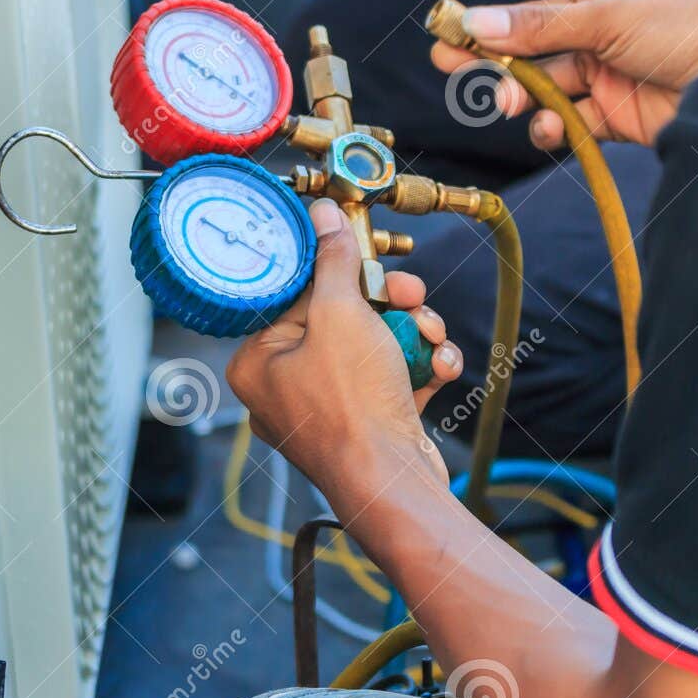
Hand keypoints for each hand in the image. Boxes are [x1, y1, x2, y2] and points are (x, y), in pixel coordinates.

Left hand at [226, 199, 462, 493]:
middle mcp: (285, 388)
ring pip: (375, 347)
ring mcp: (329, 410)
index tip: (368, 258)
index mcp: (258, 363)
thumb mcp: (342, 313)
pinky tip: (440, 366)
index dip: (339, 273)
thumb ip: (334, 259)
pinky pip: (392, 380)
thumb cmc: (352, 406)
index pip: (296, 296)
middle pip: (341, 319)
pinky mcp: (368, 426)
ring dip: (413, 333)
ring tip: (432, 334)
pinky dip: (420, 368)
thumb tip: (323, 215)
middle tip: (411, 294)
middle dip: (389, 304)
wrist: (393, 482)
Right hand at [420, 0, 697, 146]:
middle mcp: (593, 14)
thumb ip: (541, 27)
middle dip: (482, 44)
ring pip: (538, 77)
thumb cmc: (694, 26)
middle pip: (519, 27)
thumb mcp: (612, 17)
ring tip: (507, 101)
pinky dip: (552, 126)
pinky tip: (551, 128)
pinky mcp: (612, 109)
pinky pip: (565, 117)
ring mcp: (601, 62)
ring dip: (517, 89)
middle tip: (446, 55)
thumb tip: (476, 27)